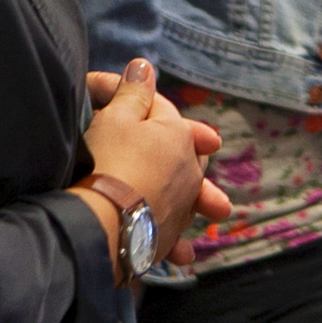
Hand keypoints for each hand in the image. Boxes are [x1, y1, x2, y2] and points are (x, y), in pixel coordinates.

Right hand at [84, 60, 231, 268]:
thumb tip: (144, 66)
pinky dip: (180, 244)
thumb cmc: (108, 159)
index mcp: (179, 135)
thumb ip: (132, 92)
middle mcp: (189, 172)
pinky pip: (175, 238)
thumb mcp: (115, 117)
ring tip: (220, 210)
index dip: (140, 99)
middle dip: (197, 147)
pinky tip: (188, 256)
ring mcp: (181, 207)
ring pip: (192, 199)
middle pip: (190, 155)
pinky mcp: (166, 238)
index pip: (162, 112)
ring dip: (201, 201)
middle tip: (212, 144)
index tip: (123, 93)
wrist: (102, 218)